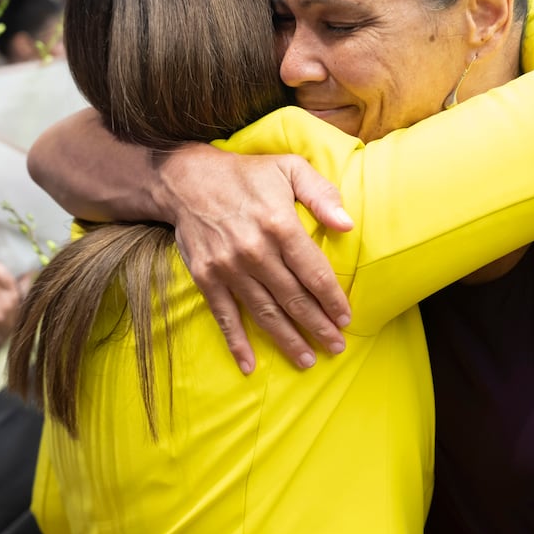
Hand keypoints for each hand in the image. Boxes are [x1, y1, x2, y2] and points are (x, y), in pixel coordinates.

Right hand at [159, 144, 354, 373]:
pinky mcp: (207, 277)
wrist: (186, 178)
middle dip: (318, 326)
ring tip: (307, 360)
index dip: (332, 299)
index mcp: (280, 225)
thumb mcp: (290, 167)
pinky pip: (225, 315)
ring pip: (265, 312)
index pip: (314, 272)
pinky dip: (237, 342)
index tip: (346, 318)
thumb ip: (321, 194)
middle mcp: (255, 251)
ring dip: (287, 340)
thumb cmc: (247, 174)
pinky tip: (250, 365)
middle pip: (293, 298)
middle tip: (336, 346)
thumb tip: (347, 224)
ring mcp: (229, 267)